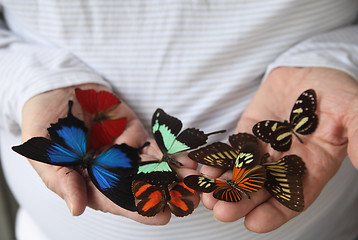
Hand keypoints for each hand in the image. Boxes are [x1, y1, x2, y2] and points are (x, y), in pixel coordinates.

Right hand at [21, 83, 198, 224]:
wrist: (56, 89)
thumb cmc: (44, 123)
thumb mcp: (45, 154)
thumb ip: (62, 181)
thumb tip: (77, 209)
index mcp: (88, 182)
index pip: (115, 201)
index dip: (137, 209)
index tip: (161, 215)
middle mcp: (110, 171)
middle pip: (140, 189)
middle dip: (165, 196)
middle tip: (189, 203)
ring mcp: (124, 152)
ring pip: (152, 170)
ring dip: (175, 179)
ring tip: (196, 186)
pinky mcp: (135, 134)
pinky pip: (156, 147)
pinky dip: (172, 155)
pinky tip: (189, 162)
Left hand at [200, 67, 357, 231]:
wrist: (309, 70)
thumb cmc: (335, 92)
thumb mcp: (353, 112)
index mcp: (312, 167)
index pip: (294, 198)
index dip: (275, 212)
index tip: (254, 223)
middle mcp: (286, 163)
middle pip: (262, 189)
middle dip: (242, 201)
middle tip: (221, 211)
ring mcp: (265, 149)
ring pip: (243, 173)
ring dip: (225, 186)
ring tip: (208, 195)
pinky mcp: (247, 134)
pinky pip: (231, 151)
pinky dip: (218, 161)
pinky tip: (205, 170)